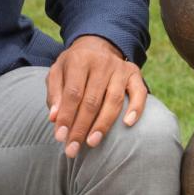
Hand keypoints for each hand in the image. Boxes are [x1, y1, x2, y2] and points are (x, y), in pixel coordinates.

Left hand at [45, 35, 146, 158]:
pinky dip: (136, 108)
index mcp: (80, 59)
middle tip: (72, 149)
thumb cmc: (74, 65)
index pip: (73, 92)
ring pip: (114, 100)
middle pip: (92, 100)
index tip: (60, 137)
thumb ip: (54, 94)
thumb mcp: (57, 72)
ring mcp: (120, 68)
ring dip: (103, 124)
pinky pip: (139, 92)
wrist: (97, 45)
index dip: (66, 116)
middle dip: (81, 127)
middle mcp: (102, 63)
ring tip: (92, 142)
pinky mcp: (134, 73)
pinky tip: (128, 124)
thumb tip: (54, 118)